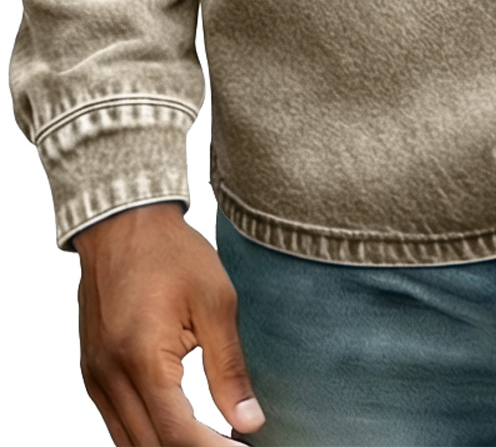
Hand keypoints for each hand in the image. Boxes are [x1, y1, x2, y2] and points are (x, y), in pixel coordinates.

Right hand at [73, 201, 265, 444]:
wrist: (123, 222)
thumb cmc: (171, 252)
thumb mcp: (215, 302)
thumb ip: (229, 368)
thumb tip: (250, 421)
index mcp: (141, 358)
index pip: (177, 434)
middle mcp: (110, 377)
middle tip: (233, 445)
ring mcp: (96, 378)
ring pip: (129, 443)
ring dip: (170, 446)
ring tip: (214, 439)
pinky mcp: (93, 374)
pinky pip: (118, 423)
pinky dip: (149, 434)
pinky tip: (182, 428)